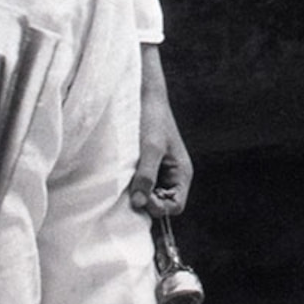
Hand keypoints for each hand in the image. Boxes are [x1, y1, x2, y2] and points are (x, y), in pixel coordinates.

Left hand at [130, 45, 192, 214]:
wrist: (143, 96)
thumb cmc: (152, 119)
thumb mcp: (150, 147)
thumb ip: (146, 175)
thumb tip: (139, 203)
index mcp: (182, 173)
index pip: (175, 206)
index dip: (159, 207)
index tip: (141, 197)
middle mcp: (172, 177)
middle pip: (162, 205)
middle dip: (147, 202)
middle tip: (129, 190)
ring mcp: (159, 173)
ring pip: (149, 196)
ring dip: (137, 193)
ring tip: (125, 182)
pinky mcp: (145, 168)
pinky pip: (141, 185)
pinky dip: (132, 185)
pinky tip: (122, 178)